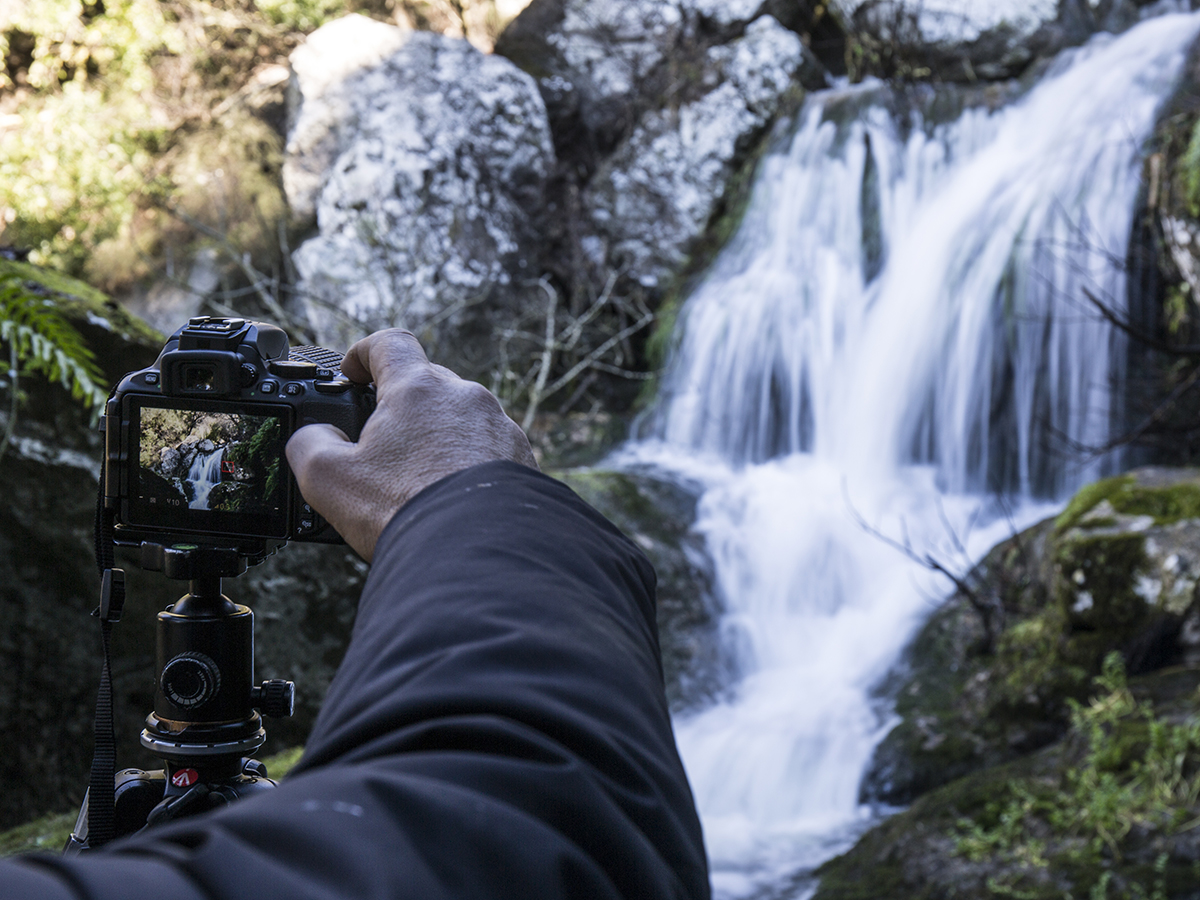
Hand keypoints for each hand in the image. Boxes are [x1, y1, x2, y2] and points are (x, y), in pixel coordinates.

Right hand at [285, 329, 537, 561]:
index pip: (389, 343)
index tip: (353, 373)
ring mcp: (501, 428)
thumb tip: (315, 437)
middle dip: (402, 407)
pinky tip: (454, 498)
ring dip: (439, 438)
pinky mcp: (524, 460)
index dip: (363, 353)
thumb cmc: (406, 512)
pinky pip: (489, 451)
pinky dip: (469, 465)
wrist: (478, 557)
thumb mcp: (328, 479)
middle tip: (382, 444)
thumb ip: (309, 444)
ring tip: (419, 479)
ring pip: (461, 419)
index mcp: (418, 390)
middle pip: (427, 384)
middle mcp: (466, 399)